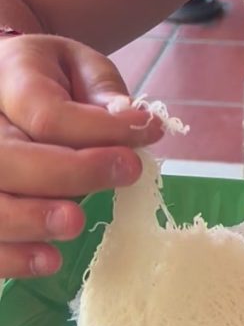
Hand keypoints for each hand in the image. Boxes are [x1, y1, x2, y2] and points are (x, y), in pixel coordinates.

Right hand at [0, 35, 164, 279]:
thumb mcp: (80, 65)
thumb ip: (102, 89)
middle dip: (67, 174)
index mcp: (7, 78)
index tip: (147, 133)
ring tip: (76, 224)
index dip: (97, 130)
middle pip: (7, 160)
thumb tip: (132, 119)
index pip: (44, 114)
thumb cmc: (51, 77)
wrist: (12, 83)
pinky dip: (12, 258)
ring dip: (32, 220)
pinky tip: (48, 260)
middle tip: (125, 173)